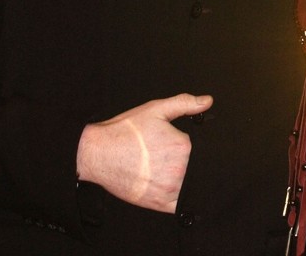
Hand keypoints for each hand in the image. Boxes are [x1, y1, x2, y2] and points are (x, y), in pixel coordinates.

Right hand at [76, 93, 212, 212]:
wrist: (98, 153)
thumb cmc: (126, 132)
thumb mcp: (157, 109)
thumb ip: (185, 103)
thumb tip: (207, 101)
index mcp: (183, 145)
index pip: (200, 146)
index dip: (190, 143)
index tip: (176, 142)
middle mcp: (179, 169)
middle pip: (195, 164)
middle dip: (187, 158)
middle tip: (164, 153)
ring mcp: (171, 189)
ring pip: (190, 183)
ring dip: (184, 176)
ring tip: (161, 166)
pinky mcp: (161, 204)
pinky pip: (182, 203)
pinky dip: (180, 195)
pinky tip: (167, 184)